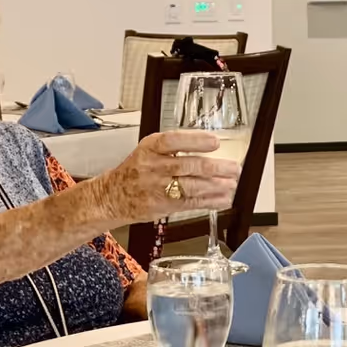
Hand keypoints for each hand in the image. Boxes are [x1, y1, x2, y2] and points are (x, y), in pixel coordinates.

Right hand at [94, 131, 239, 223]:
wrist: (112, 196)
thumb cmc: (136, 171)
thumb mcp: (148, 151)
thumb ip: (174, 148)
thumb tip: (209, 147)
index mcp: (150, 148)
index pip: (174, 140)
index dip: (196, 140)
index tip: (215, 142)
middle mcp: (153, 166)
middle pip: (189, 165)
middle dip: (216, 167)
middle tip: (234, 167)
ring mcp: (158, 187)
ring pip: (192, 186)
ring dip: (216, 185)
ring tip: (232, 183)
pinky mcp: (163, 206)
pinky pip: (191, 203)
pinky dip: (210, 202)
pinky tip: (223, 199)